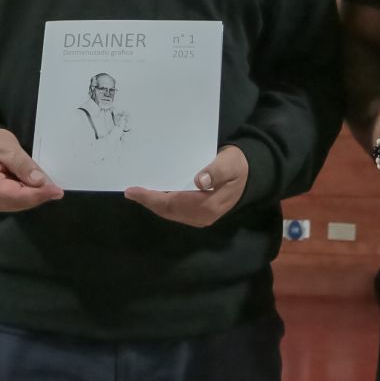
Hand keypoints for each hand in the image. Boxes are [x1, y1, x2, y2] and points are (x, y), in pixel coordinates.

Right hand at [0, 128, 62, 212]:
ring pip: (21, 205)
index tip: (57, 191)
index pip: (16, 196)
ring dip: (36, 196)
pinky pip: (18, 202)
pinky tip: (39, 188)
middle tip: (57, 188)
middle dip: (39, 196)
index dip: (38, 195)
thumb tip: (40, 182)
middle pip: (19, 203)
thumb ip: (23, 165)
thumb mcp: (8, 148)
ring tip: (49, 186)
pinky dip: (30, 195)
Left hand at [126, 145, 247, 226]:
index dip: (151, 198)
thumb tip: (199, 181)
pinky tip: (153, 195)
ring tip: (137, 193)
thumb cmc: (236, 166)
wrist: (249, 174)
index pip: (173, 203)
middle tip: (130, 191)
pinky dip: (162, 204)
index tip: (133, 191)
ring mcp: (200, 217)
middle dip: (148, 202)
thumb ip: (216, 171)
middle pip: (168, 211)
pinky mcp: (199, 215)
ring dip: (153, 204)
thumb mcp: (230, 163)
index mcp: (209, 204)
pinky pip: (175, 212)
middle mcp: (202, 216)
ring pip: (170, 213)